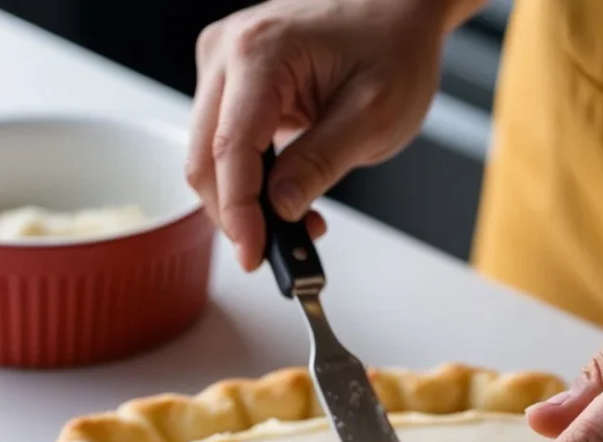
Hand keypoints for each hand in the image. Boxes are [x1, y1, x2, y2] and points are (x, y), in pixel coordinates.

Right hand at [187, 0, 475, 270]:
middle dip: (237, 216)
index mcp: (259, 53)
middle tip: (281, 253)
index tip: (255, 256)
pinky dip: (250, 183)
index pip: (229, 151)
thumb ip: (322, 163)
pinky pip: (225, 147)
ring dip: (245, 204)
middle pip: (204, 160)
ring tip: (301, 220)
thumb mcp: (373, 117)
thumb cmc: (393, 49)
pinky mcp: (232, 86)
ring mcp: (225, 68)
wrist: (398, 12)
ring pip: (209, 159)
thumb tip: (281, 208)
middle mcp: (228, 54)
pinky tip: (287, 196)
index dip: (238, 213)